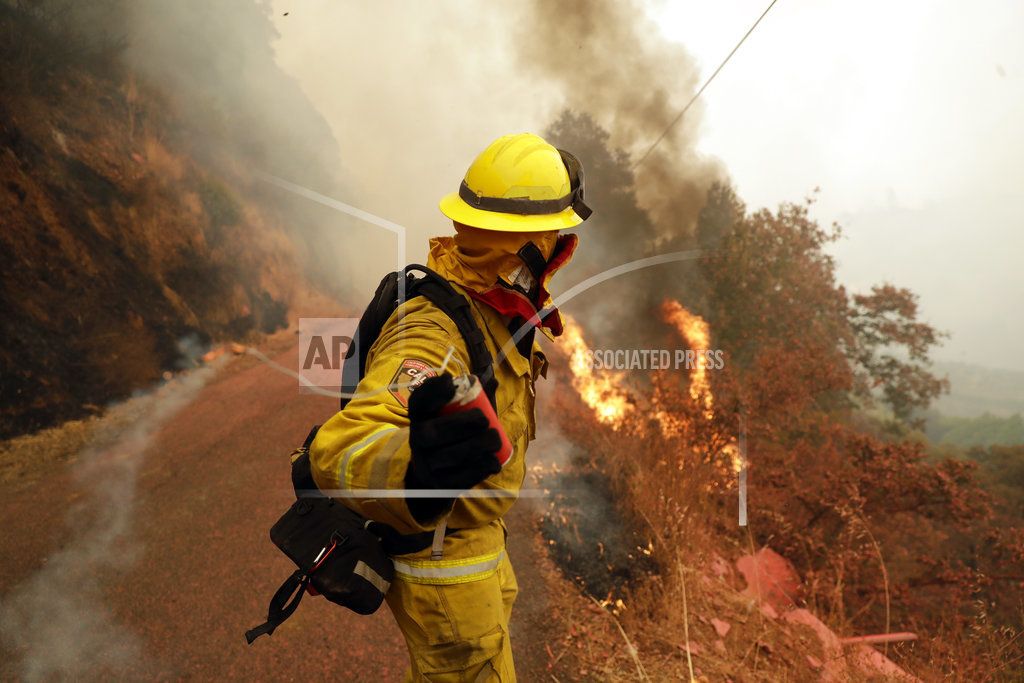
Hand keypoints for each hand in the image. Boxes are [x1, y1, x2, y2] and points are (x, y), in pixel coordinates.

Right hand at [404, 375, 501, 521]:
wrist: (435, 475)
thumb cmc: (452, 435)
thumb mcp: (455, 414)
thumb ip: (471, 397)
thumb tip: (493, 380)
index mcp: (419, 417)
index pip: (418, 401)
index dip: (432, 392)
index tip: (450, 383)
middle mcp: (417, 441)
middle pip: (434, 433)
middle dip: (463, 425)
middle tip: (485, 421)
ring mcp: (426, 466)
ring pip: (452, 456)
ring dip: (478, 446)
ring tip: (495, 440)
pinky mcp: (440, 486)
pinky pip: (462, 478)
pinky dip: (481, 468)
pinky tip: (494, 461)